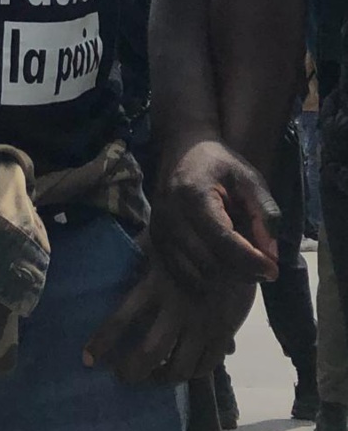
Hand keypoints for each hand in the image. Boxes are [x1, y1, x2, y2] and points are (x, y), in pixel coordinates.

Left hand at [84, 241, 254, 384]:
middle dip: (131, 372)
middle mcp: (177, 307)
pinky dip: (192, 373)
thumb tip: (104, 271)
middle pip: (149, 353)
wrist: (234, 234)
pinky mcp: (224, 329)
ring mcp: (203, 322)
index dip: (103, 343)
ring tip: (152, 377)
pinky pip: (207, 364)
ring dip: (161, 379)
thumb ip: (134, 261)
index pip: (121, 319)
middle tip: (121, 376)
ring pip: (179, 367)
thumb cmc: (187, 236)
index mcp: (155, 283)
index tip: (88, 359)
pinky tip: (182, 370)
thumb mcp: (156, 244)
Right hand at [151, 139, 279, 292]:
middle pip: (210, 263)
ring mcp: (160, 230)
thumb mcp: (250, 179)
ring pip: (197, 274)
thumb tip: (272, 254)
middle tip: (264, 269)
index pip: (223, 240)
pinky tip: (224, 267)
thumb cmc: (220, 164)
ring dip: (226, 278)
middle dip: (242, 272)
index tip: (273, 270)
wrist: (183, 151)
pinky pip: (182, 274)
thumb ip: (265, 213)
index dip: (251, 261)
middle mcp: (171, 216)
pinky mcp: (156, 240)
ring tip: (244, 265)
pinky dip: (207, 279)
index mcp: (194, 196)